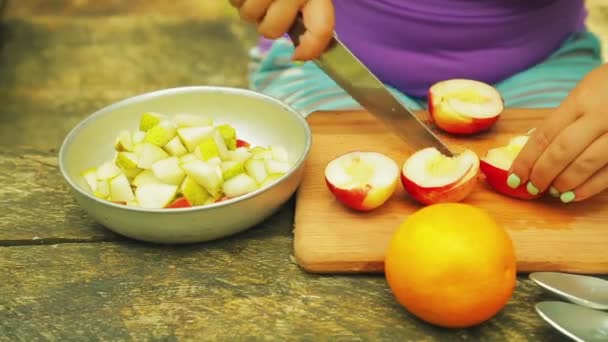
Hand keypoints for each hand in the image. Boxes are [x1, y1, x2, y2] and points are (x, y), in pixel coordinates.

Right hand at [229, 0, 333, 59]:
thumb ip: (311, 9)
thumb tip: (302, 49)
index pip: (320, 30)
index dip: (310, 50)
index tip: (299, 56)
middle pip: (272, 31)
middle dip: (268, 23)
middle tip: (270, 6)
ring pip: (249, 17)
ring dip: (249, 7)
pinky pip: (233, 1)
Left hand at [509, 63, 607, 202]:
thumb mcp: (585, 92)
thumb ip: (564, 119)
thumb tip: (534, 152)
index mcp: (581, 100)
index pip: (545, 135)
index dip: (526, 160)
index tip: (514, 178)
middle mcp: (601, 116)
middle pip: (562, 152)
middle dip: (542, 174)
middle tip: (531, 187)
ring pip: (586, 165)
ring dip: (564, 183)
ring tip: (552, 191)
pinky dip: (589, 188)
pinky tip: (574, 195)